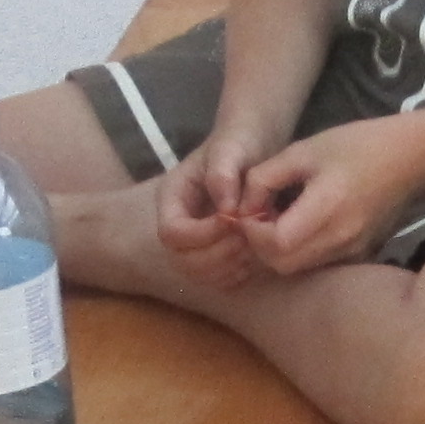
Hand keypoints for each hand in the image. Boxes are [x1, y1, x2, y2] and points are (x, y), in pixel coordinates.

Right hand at [157, 137, 274, 294]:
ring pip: (198, 274)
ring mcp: (193, 242)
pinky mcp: (212, 254)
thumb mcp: (231, 148)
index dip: (201, 234)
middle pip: (181, 260)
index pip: (171, 232)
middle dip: (216, 254)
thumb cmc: (238, 144)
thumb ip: (223, 174)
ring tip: (253, 245)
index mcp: (171, 198)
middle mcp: (178, 224)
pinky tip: (253, 258)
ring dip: (227, 266)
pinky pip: (216, 280)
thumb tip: (226, 209)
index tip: (233, 221)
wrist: (252, 147)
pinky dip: (235, 276)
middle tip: (247, 238)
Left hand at [232, 114, 424, 276]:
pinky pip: (318, 265)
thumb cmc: (357, 144)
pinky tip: (300, 228)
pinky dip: (300, 254)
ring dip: (278, 252)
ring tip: (277, 221)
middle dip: (260, 246)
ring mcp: (353, 250)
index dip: (253, 232)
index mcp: (327, 206)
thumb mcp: (303, 150)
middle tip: (258, 219)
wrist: (412, 157)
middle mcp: (341, 237)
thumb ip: (264, 177)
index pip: (276, 242)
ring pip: (298, 269)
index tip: (248, 211)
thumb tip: (241, 205)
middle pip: (282, 264)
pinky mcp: (360, 254)